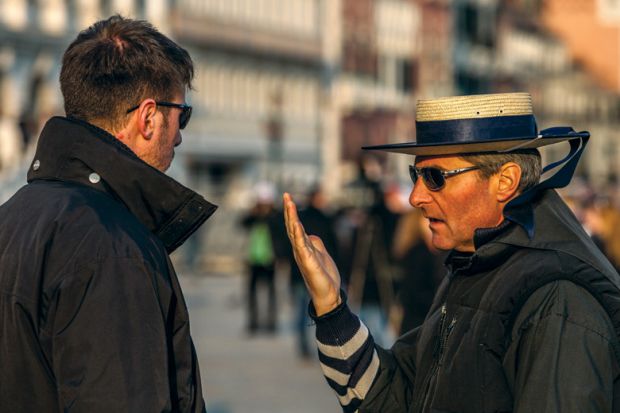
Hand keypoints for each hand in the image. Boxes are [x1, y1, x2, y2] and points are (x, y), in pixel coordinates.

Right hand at [283, 193, 341, 315]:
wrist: (328, 294)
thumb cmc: (324, 276)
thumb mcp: (321, 254)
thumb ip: (314, 243)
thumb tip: (310, 234)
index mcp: (302, 247)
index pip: (294, 226)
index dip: (291, 212)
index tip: (288, 197)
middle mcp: (299, 249)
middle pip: (292, 226)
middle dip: (289, 211)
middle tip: (286, 195)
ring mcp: (302, 255)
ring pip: (295, 233)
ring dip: (292, 218)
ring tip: (289, 204)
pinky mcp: (308, 262)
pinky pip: (302, 245)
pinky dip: (299, 234)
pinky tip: (297, 224)